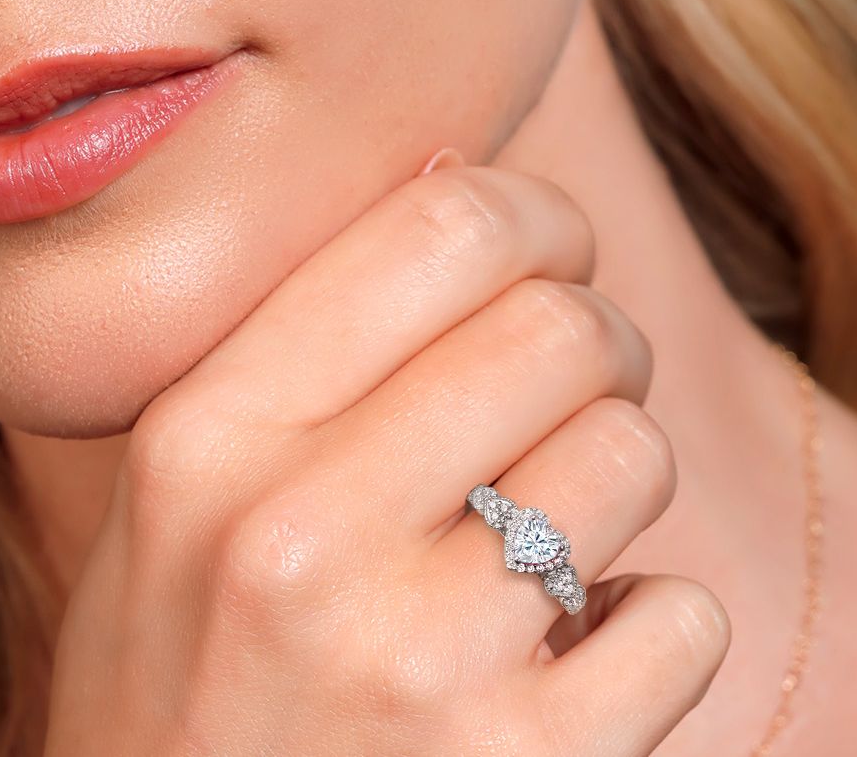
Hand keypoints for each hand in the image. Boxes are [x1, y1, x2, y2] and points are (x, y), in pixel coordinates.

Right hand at [41, 157, 729, 754]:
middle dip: (598, 336)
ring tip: (550, 527)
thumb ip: (293, 343)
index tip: (549, 249)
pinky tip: (569, 651)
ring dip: (616, 477)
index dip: (532, 213)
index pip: (438, 229)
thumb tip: (455, 178)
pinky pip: (681, 614)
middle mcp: (298, 536)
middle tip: (577, 380)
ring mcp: (415, 661)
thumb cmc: (182, 678)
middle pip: (557, 324)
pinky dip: (652, 622)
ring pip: (631, 452)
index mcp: (206, 435)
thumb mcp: (175, 497)